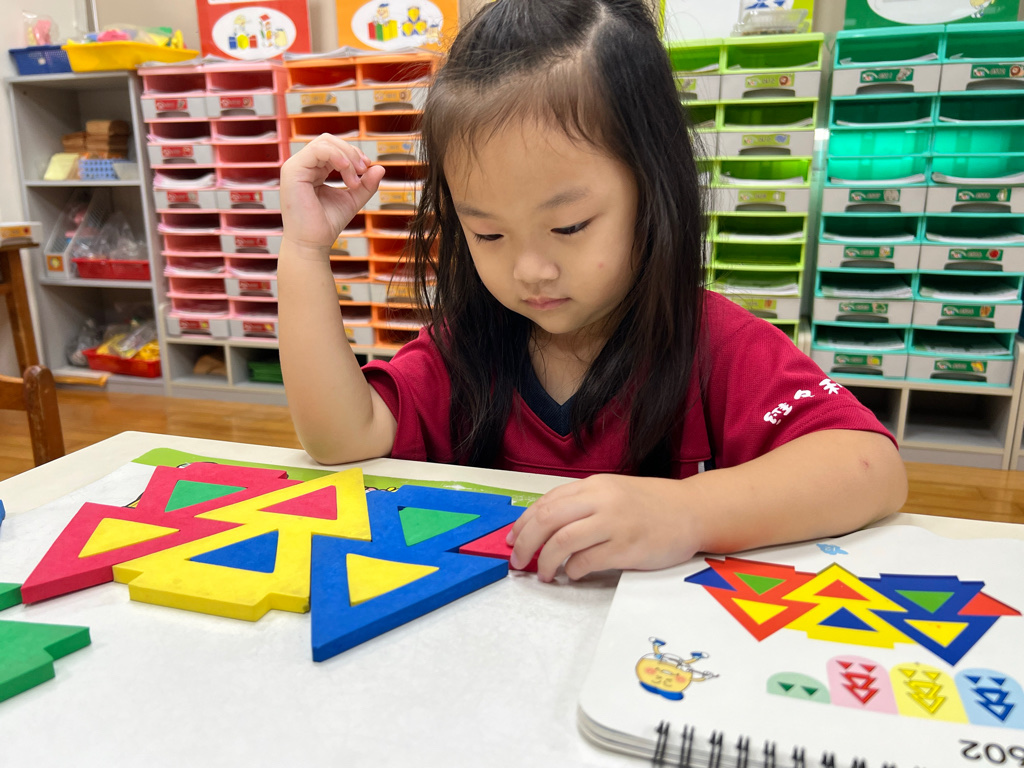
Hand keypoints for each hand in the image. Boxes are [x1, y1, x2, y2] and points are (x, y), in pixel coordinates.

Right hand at [280, 134, 385, 253]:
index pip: (333, 148)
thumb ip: (366, 184)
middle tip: (364, 170)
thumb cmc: (327, 224)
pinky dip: (336, 156)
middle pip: (329, 140)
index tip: (367, 169)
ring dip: (346, 156)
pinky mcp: (293, 171)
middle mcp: (303, 166)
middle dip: (351, 152)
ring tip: (354, 179)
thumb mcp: (352, 199)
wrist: (313, 243)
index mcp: (313, 170)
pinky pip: (317, 150)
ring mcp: (295, 167)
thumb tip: (380, 168)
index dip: (353, 153)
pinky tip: (347, 170)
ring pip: (324, 143)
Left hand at [506, 474, 703, 581]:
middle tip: (518, 561)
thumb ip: (582, 503)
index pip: (546, 502)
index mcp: (594, 485)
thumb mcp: (613, 492)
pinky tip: (573, 575)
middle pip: (547, 520)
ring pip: (562, 542)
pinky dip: (572, 571)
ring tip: (543, 574)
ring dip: (545, 562)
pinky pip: (586, 562)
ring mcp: (615, 523)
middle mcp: (601, 500)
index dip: (523, 523)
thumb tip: (544, 526)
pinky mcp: (627, 548)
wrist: (693, 511)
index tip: (512, 539)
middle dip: (525, 543)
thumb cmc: (652, 504)